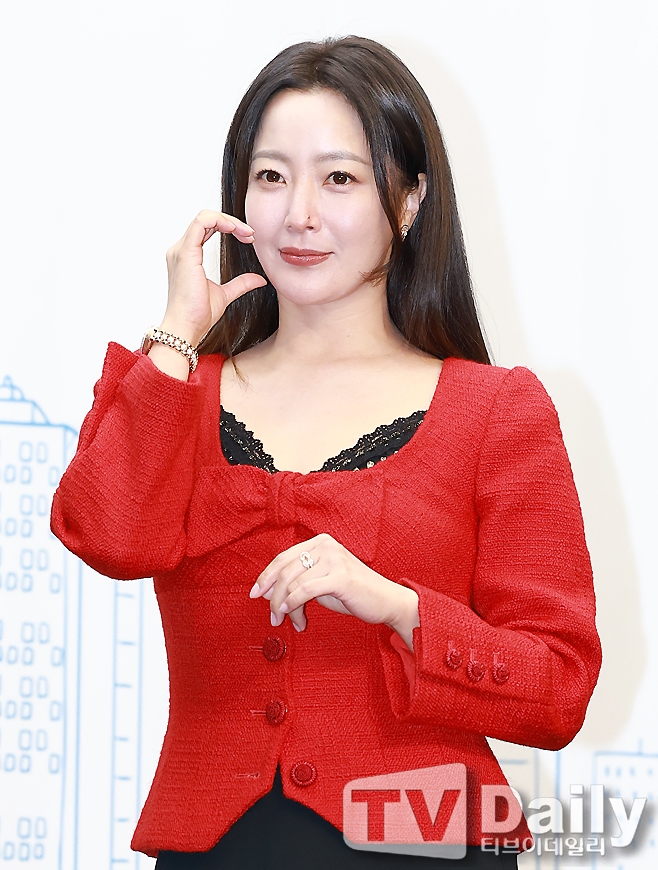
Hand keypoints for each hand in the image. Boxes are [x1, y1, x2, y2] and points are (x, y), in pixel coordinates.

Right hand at [159, 209, 266, 346]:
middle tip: (251, 235)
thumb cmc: (198, 314)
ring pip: (204, 217)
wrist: (187, 327)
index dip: (229, 227)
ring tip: (246, 233)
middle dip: (232, 222)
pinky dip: (219, 221)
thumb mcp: (226, 294)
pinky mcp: (185, 253)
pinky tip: (235, 229)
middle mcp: (181, 250)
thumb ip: (241, 283)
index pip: (207, 228)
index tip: (249, 239)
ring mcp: (181, 250)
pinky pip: (201, 223)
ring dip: (228, 220)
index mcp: (188, 256)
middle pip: (206, 219)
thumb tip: (260, 279)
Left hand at [249, 533, 418, 647]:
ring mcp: (333, 558)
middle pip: (284, 570)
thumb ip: (297, 584)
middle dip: (272, 595)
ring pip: (293, 583)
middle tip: (272, 616)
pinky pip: (305, 590)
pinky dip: (294, 605)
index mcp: (319, 542)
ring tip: (287, 622)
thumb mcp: (320, 584)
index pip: (283, 558)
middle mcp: (325, 545)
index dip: (265, 577)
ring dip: (284, 606)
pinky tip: (295, 618)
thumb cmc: (352, 593)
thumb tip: (267, 593)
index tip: (255, 594)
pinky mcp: (340, 576)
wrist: (386, 601)